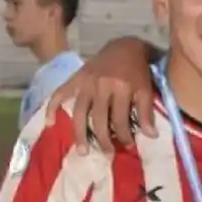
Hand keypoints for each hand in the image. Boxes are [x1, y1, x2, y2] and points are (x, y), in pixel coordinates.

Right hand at [45, 39, 156, 153]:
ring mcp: (85, 82)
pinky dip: (52, 107)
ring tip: (82, 151)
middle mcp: (101, 86)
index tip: (128, 145)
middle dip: (104, 140)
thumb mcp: (146, 89)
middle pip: (99, 119)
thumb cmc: (138, 71)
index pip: (120, 120)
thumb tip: (151, 136)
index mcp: (121, 88)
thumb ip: (147, 112)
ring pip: (79, 112)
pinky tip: (50, 123)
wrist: (125, 47)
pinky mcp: (76, 78)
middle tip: (108, 154)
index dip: (124, 135)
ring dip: (80, 133)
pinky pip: (60, 93)